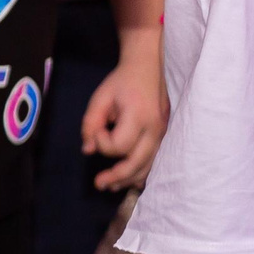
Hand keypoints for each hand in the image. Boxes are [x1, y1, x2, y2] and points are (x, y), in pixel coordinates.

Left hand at [81, 43, 166, 189]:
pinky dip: (141, 172)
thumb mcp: (100, 97)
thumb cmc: (122, 81)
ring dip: (129, 178)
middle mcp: (155, 128)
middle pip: (137, 162)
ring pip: (148, 166)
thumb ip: (91, 123)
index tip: (97, 129)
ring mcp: (162, 134)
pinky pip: (154, 160)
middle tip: (98, 183)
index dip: (102, 141)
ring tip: (110, 186)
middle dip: (116, 175)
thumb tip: (88, 150)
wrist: (150, 68)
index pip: (119, 144)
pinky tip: (131, 181)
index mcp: (139, 116)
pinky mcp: (164, 136)